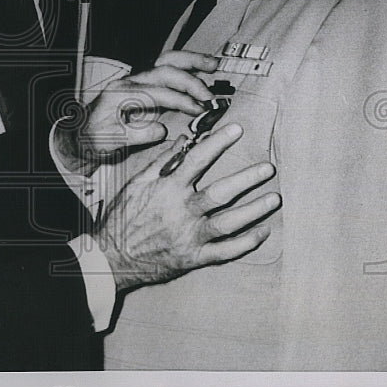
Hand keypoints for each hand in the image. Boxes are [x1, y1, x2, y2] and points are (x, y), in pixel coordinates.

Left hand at [55, 51, 218, 175]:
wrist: (79, 133)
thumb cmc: (92, 137)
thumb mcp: (110, 141)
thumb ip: (136, 136)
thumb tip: (161, 130)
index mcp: (121, 93)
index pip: (157, 92)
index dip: (181, 100)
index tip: (200, 110)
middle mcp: (129, 81)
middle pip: (164, 69)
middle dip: (190, 78)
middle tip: (210, 93)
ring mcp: (136, 81)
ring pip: (166, 62)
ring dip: (190, 62)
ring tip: (213, 64)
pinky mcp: (143, 85)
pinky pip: (166, 70)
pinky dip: (185, 67)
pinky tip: (201, 69)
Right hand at [93, 123, 279, 292]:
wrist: (112, 257)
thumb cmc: (123, 216)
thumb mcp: (136, 183)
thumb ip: (162, 162)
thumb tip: (183, 141)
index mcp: (167, 189)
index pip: (197, 160)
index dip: (218, 143)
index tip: (237, 129)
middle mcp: (182, 212)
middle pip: (220, 193)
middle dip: (247, 178)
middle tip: (267, 168)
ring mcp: (190, 236)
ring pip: (229, 223)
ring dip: (254, 210)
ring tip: (274, 198)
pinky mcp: (194, 257)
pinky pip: (226, 251)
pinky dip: (246, 242)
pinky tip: (263, 231)